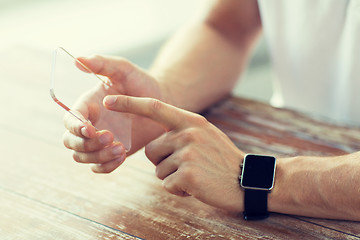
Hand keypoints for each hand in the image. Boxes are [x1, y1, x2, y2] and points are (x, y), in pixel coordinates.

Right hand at [63, 55, 166, 172]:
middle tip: (111, 137)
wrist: (162, 102)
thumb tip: (78, 59)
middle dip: (85, 144)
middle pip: (70, 142)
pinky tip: (122, 156)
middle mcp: (90, 124)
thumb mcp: (124, 70)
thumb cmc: (141, 83)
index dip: (75, 127)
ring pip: (83, 157)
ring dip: (97, 156)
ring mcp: (100, 140)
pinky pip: (99, 166)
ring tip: (121, 148)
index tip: (90, 129)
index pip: (70, 119)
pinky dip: (106, 166)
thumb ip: (103, 64)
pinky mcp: (112, 152)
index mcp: (88, 105)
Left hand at [103, 95, 244, 211]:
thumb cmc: (222, 159)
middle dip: (163, 162)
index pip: (155, 107)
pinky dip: (178, 190)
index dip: (130, 103)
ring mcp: (188, 153)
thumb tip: (155, 141)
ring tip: (196, 175)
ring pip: (158, 169)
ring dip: (172, 177)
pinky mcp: (187, 175)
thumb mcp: (205, 135)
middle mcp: (188, 133)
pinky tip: (197, 186)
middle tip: (188, 166)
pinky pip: (167, 184)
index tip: (109, 100)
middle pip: (151, 150)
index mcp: (191, 121)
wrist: (247, 181)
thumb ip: (181, 132)